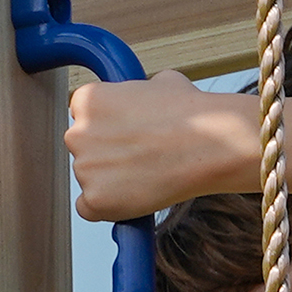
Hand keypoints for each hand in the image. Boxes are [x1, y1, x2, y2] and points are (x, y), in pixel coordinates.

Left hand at [65, 70, 251, 221]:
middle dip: (107, 153)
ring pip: (90, 179)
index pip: (83, 118)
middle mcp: (77, 133)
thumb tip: (143, 91)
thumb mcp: (162, 83)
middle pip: (83, 149)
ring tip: (150, 172)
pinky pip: (90, 208)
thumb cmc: (194, 113)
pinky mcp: (95, 200)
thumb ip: (137, 91)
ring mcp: (84, 169)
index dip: (108, 127)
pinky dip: (109, 207)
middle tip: (142, 156)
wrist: (214, 145)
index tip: (128, 133)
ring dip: (111, 180)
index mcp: (87, 100)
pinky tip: (137, 195)